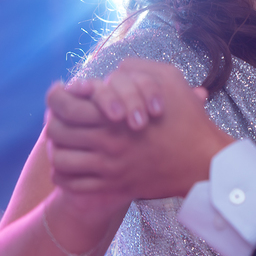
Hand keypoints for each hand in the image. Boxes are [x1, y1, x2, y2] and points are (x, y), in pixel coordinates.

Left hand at [47, 58, 233, 199]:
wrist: (202, 161)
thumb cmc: (189, 120)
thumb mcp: (170, 80)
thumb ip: (138, 70)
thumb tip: (114, 69)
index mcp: (114, 114)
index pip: (64, 104)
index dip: (56, 96)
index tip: (60, 92)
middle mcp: (106, 141)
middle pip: (57, 132)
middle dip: (53, 122)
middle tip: (58, 118)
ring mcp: (108, 167)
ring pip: (60, 160)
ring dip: (56, 149)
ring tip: (62, 142)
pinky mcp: (113, 186)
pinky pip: (73, 184)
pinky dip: (63, 175)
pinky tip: (68, 166)